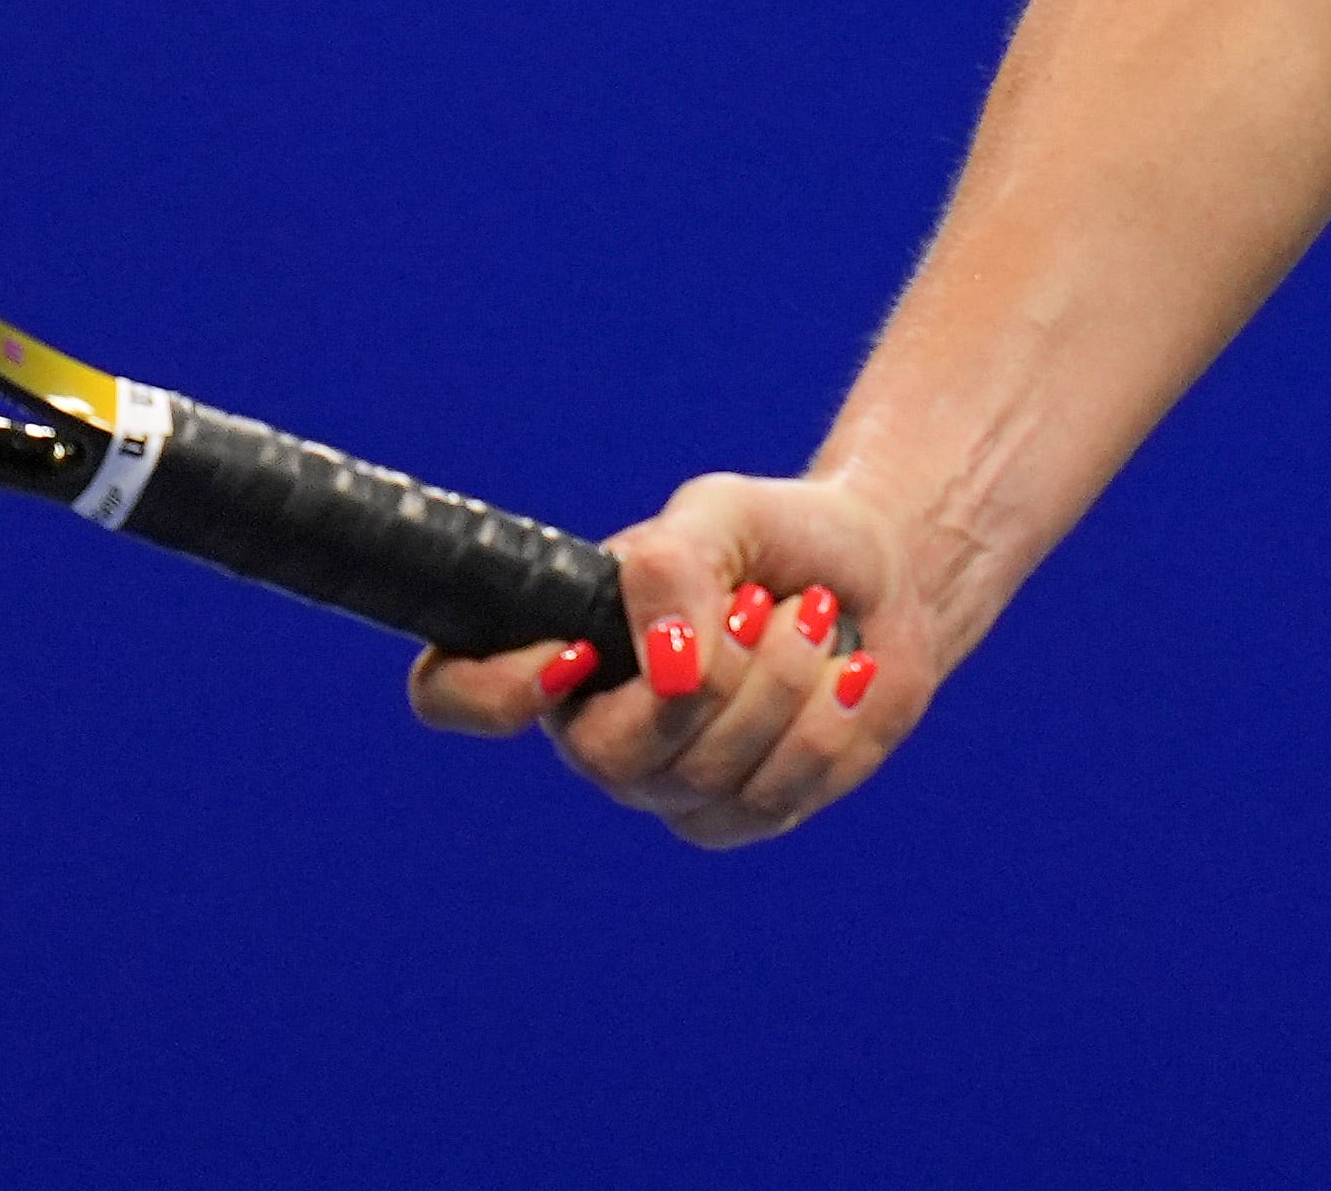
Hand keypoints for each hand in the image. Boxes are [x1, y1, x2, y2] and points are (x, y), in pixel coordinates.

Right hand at [406, 468, 933, 847]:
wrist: (878, 574)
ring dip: (781, 677)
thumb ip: (674, 568)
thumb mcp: (720, 515)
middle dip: (712, 674)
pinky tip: (845, 671)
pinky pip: (773, 796)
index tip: (576, 652)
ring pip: (704, 773)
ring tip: (813, 615)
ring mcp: (666, 786)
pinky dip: (824, 718)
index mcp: (560, 647)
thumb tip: (664, 667)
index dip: (490, 693)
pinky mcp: (742, 815)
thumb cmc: (776, 539)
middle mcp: (597, 730)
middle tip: (761, 600)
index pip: (453, 694)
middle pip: (609, 754)